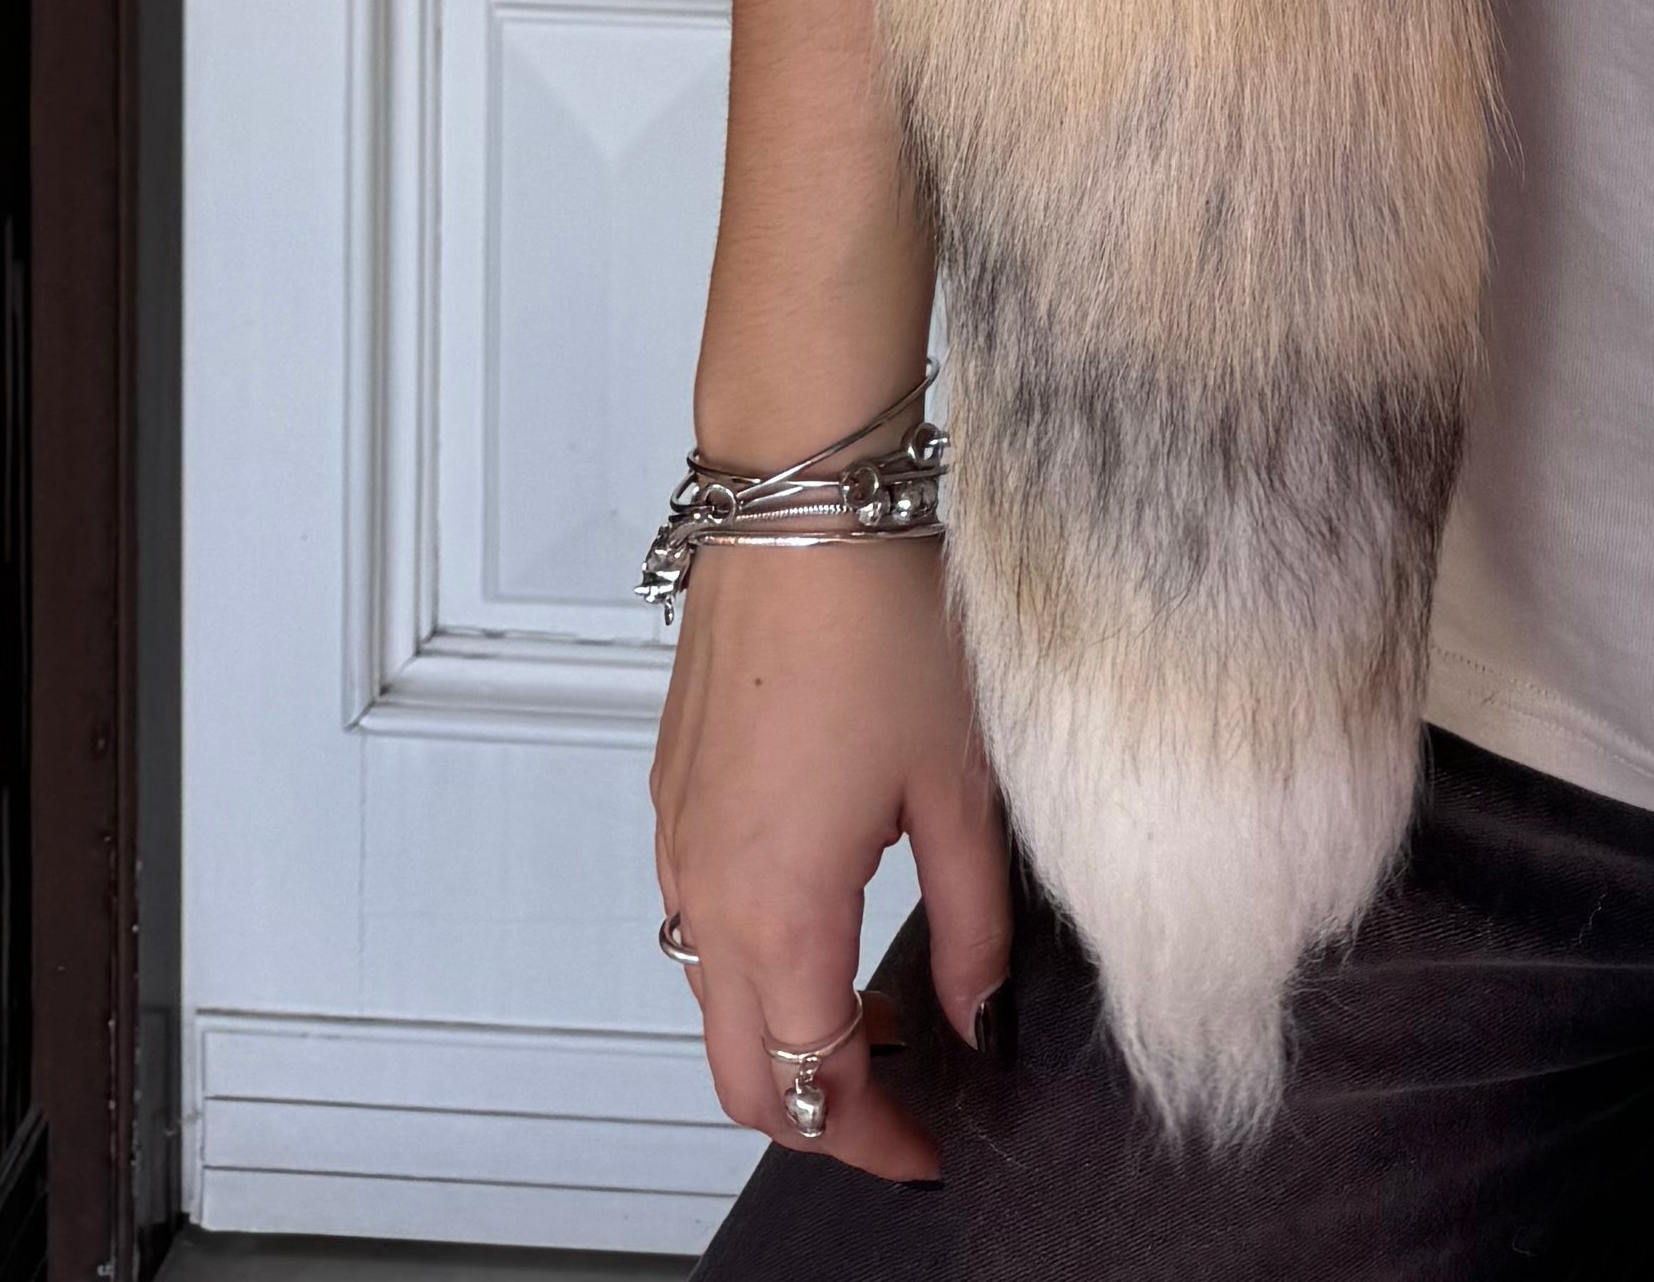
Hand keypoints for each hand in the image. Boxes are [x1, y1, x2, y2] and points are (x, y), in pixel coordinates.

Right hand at [653, 540, 1009, 1180]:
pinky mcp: (676, 796)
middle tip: (902, 1107)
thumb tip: (977, 1016)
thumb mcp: (961, 785)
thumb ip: (971, 926)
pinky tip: (836, 919)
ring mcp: (680, 843)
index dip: (872, 1141)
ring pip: (716, 998)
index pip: (812, 1086)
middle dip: (818, 1114)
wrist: (802, 500)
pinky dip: (759, 957)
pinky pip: (701, 919)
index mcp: (779, 909)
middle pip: (741, 1073)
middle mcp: (707, 891)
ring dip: (787, 1031)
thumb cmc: (881, 617)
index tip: (927, 1153)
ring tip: (883, 1012)